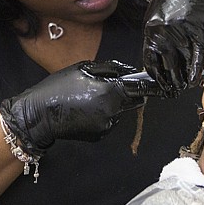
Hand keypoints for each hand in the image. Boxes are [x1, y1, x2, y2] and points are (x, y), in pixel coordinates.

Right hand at [0, 60, 163, 155]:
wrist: (40, 115)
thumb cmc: (59, 87)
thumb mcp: (84, 69)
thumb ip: (110, 69)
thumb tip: (128, 71)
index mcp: (111, 91)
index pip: (139, 89)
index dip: (152, 86)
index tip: (163, 86)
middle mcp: (113, 111)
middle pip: (130, 100)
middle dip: (123, 94)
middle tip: (100, 88)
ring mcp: (107, 125)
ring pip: (117, 111)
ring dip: (109, 105)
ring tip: (85, 100)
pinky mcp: (100, 135)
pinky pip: (107, 122)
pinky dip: (101, 116)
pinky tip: (83, 112)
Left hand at [143, 0, 203, 93]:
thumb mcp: (160, 6)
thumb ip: (158, 25)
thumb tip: (157, 40)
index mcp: (150, 26)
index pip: (149, 58)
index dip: (155, 74)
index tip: (159, 83)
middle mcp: (162, 31)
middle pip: (165, 65)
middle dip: (169, 81)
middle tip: (172, 91)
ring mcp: (179, 32)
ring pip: (180, 64)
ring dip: (182, 79)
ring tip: (183, 88)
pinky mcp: (197, 30)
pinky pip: (195, 56)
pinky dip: (195, 69)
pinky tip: (195, 79)